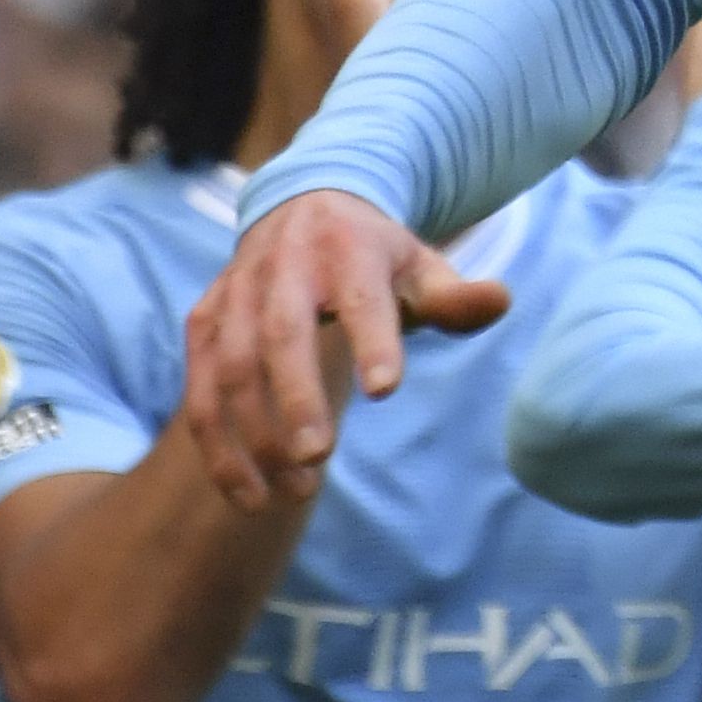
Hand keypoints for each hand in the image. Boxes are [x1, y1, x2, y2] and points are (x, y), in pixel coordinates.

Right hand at [179, 192, 511, 511]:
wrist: (301, 207)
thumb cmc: (373, 255)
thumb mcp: (419, 264)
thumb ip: (455, 295)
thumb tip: (502, 301)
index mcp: (348, 248)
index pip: (363, 297)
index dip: (373, 340)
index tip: (387, 389)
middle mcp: (284, 268)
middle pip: (282, 334)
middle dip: (296, 397)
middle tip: (320, 456)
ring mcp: (235, 296)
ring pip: (231, 370)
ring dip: (255, 436)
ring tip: (296, 490)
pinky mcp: (203, 324)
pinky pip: (199, 393)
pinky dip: (218, 448)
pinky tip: (249, 493)